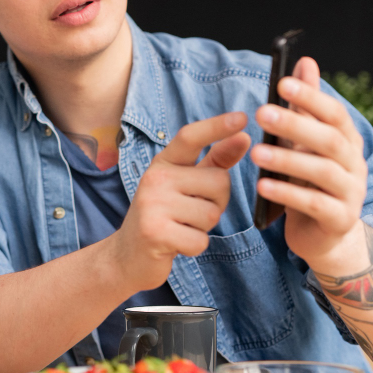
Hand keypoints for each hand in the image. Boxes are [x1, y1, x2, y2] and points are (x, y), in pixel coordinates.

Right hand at [113, 112, 250, 291]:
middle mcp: (155, 178)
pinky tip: (176, 243)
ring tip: (181, 227)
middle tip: (191, 212)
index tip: (243, 118)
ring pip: (212, 213)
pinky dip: (195, 246)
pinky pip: (201, 240)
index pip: (190, 137)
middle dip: (217, 202)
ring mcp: (153, 205)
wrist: (128, 254)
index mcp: (163, 163)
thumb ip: (215, 161)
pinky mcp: (156, 233)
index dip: (217, 127)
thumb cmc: (164, 215)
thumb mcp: (185, 184)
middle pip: (219, 182)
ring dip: (204, 227)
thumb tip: (244, 138)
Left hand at [251, 57, 367, 266]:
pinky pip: (314, 204)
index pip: (334, 113)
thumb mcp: (306, 143)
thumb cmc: (309, 182)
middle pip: (328, 139)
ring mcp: (351, 193)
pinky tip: (262, 186)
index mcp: (347, 141)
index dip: (311, 97)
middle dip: (295, 124)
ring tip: (255, 152)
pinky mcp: (340, 220)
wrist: (324, 236)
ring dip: (287, 160)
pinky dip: (287, 194)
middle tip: (261, 112)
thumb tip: (305, 62)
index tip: (282, 83)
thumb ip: (306, 106)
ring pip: (322, 172)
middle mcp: (354, 164)